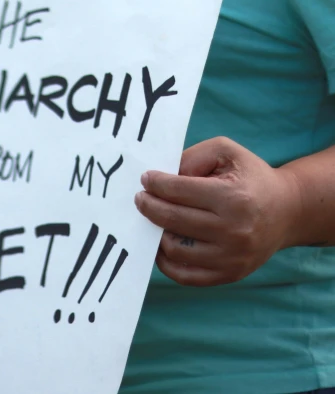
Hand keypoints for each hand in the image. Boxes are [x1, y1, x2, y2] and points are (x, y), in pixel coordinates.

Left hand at [134, 136, 299, 286]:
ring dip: (156, 233)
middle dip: (148, 206)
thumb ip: (192, 157)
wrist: (288, 211)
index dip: (155, 183)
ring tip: (154, 219)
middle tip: (140, 198)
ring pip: (173, 249)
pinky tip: (161, 244)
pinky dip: (166, 262)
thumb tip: (160, 178)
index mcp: (233, 197)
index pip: (178, 191)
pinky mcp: (229, 274)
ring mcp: (231, 257)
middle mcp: (234, 230)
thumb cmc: (251, 178)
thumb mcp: (227, 152)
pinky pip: (185, 275)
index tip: (145, 180)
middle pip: (172, 219)